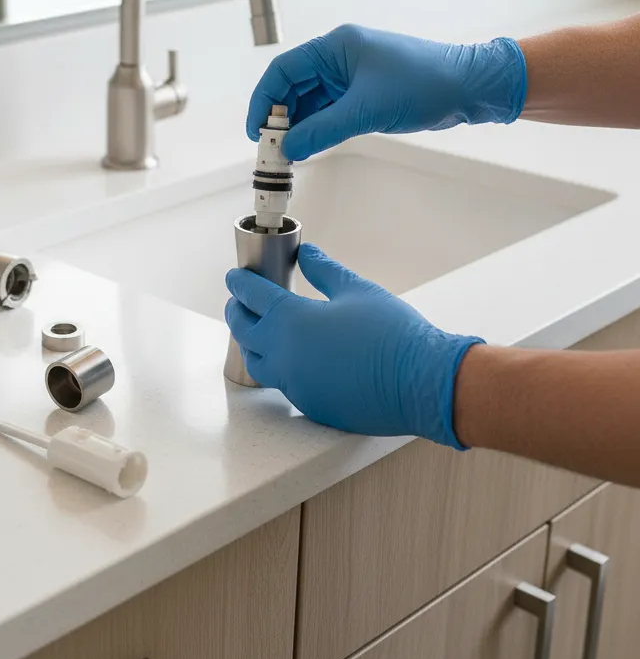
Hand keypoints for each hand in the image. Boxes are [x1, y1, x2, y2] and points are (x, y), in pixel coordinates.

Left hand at [224, 244, 481, 446]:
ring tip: (260, 331)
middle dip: (237, 312)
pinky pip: (283, 383)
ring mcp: (294, 383)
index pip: (251, 296)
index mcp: (291, 320)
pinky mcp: (309, 404)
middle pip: (243, 330)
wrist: (422, 382)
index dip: (240, 283)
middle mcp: (284, 354)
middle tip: (240, 302)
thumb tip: (307, 253)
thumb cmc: (393, 333)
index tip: (236, 277)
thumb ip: (324, 270)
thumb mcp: (356, 290)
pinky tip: (294, 358)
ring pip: (257, 362)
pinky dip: (280, 367)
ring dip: (253, 343)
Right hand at [247, 24, 526, 159]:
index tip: (257, 130)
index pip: (283, 71)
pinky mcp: (363, 96)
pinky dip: (316, 130)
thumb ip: (323, 130)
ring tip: (289, 154)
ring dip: (297, 127)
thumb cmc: (426, 82)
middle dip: (279, 118)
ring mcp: (351, 78)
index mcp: (336, 47)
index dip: (264, 100)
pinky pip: (328, 113)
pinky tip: (309, 146)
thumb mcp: (367, 109)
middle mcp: (339, 59)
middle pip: (292, 88)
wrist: (469, 88)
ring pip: (309, 104)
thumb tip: (290, 148)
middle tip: (272, 148)